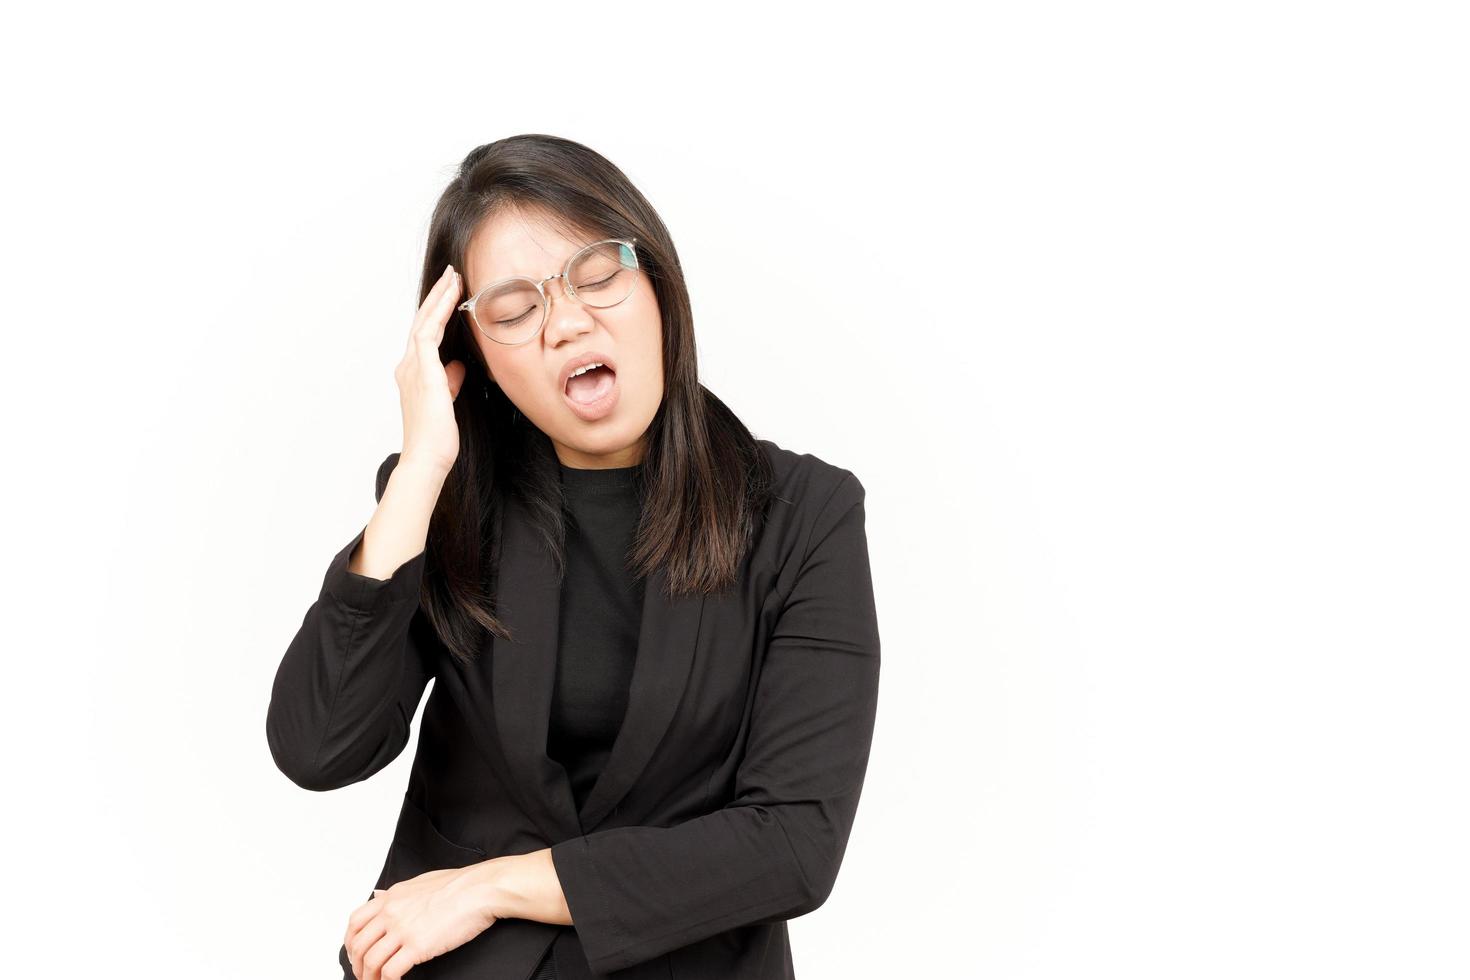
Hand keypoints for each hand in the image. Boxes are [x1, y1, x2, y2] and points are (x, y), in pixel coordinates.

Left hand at [342, 866, 497, 979]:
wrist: (481, 889)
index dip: (351, 942)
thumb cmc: (461, 885)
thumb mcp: (421, 882)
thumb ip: (399, 893)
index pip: (356, 922)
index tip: (355, 953)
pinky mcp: (417, 946)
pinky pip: (391, 971)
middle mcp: (392, 912)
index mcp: (392, 897)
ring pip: (370, 960)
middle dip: (357, 965)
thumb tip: (382, 896)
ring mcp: (403, 929)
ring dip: (369, 977)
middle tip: (364, 974)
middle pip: (358, 944)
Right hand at [395, 262, 466, 478]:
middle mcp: (408, 366)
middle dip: (437, 295)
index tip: (451, 292)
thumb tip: (458, 367)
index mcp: (413, 373)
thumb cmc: (438, 438)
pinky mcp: (422, 371)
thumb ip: (450, 381)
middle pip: (422, 320)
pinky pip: (430, 332)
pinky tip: (453, 297)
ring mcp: (412, 367)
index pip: (425, 333)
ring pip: (424, 321)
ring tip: (454, 277)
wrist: (427, 458)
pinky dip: (441, 312)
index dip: (437, 311)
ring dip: (440, 297)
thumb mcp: (448, 402)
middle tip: (451, 273)